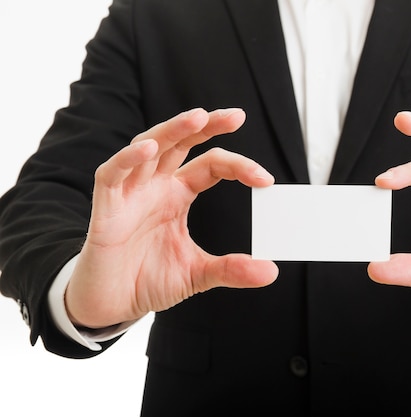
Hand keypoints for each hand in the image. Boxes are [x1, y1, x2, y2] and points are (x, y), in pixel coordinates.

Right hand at [65, 108, 278, 328]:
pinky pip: (111, 174)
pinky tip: (148, 149)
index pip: (210, 165)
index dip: (237, 165)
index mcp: (178, 195)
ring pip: (147, 147)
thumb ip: (232, 269)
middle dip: (207, 126)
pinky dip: (127, 159)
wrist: (111, 303)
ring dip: (171, 131)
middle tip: (238, 116)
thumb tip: (271, 272)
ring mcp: (129, 193)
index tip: (265, 179)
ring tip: (197, 118)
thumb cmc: (148, 280)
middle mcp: (155, 186)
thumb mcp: (198, 274)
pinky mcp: (105, 207)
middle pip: (180, 143)